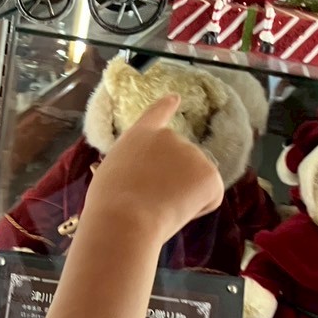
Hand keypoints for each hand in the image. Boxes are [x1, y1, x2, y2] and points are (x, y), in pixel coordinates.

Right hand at [84, 94, 223, 244]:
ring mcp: (192, 152)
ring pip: (194, 182)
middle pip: (179, 162)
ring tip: (157, 208)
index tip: (174, 98)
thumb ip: (131, 167)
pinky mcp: (209, 173)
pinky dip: (198, 209)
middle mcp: (169, 136)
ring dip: (183, 197)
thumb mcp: (111, 174)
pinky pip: (209, 197)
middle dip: (172, 181)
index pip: (156, 114)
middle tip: (149, 201)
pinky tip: (175, 211)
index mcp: (140, 135)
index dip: (166, 106)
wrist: (124, 219)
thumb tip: (143, 181)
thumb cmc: (108, 205)